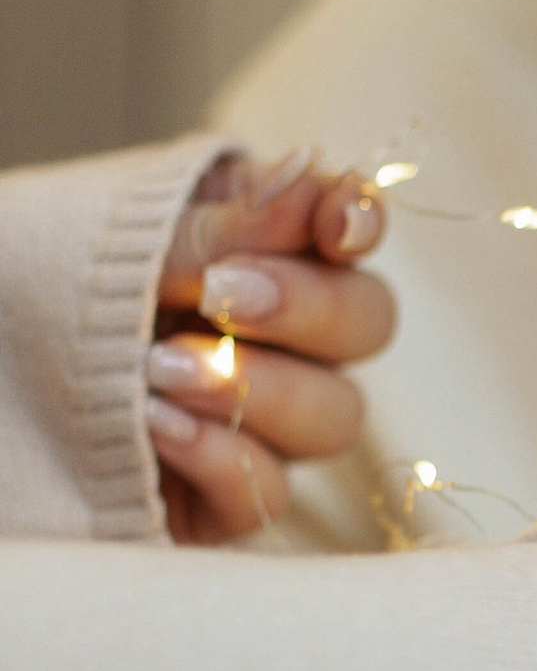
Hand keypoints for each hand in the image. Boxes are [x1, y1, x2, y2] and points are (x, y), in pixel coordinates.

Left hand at [148, 149, 396, 541]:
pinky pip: (265, 492)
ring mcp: (261, 420)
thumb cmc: (34, 290)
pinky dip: (218, 455)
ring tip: (160, 368)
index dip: (359, 221)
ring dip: (257, 387)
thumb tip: (313, 172)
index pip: (348, 226)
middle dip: (306, 306)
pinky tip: (154, 425)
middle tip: (221, 293)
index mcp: (258, 244)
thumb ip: (216, 227)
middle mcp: (280, 335)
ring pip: (335, 417)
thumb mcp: (116, 242)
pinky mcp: (225, 498)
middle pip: (367, 323)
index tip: (336, 227)